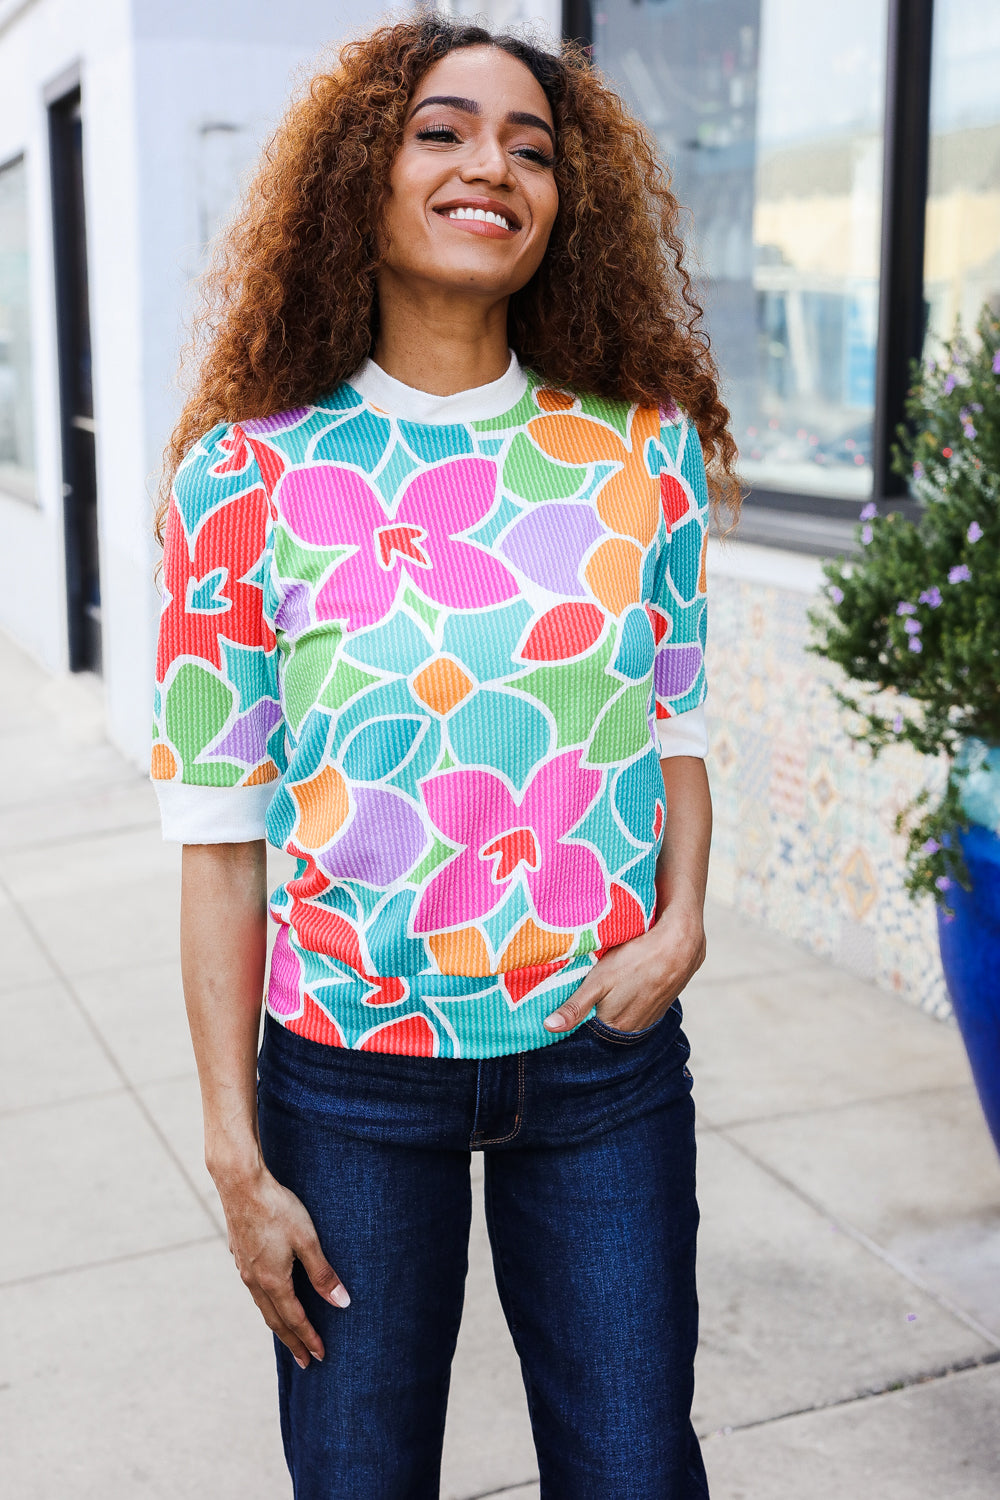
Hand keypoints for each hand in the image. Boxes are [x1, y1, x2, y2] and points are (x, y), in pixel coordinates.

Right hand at [213, 1160, 349, 1368]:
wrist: (240, 1184)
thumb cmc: (278, 1209)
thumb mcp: (308, 1240)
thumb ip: (323, 1274)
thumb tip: (341, 1303)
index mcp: (273, 1282)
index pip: (295, 1320)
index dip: (309, 1339)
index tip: (320, 1356)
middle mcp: (255, 1281)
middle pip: (275, 1321)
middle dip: (292, 1342)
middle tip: (304, 1361)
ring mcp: (244, 1269)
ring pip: (262, 1306)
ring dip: (278, 1324)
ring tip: (288, 1335)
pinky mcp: (239, 1255)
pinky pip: (255, 1290)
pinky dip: (266, 1304)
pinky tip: (270, 1297)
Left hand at [544, 896, 705, 1034]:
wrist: (680, 944)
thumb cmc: (636, 960)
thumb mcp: (599, 980)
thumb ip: (576, 1006)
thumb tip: (550, 1027)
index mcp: (616, 1026)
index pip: (586, 1026)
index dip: (575, 1012)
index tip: (562, 999)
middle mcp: (633, 1028)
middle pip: (603, 1020)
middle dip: (592, 1008)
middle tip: (582, 985)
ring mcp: (648, 1016)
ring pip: (620, 1012)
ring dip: (610, 1002)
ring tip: (604, 983)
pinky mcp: (659, 1003)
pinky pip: (636, 1005)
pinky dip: (627, 996)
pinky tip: (624, 981)